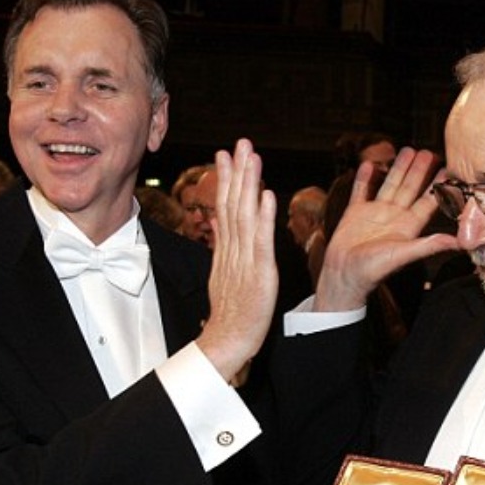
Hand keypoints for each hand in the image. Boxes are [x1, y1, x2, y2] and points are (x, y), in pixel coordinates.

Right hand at [196, 138, 278, 383]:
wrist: (227, 341)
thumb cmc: (230, 315)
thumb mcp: (223, 276)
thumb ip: (222, 248)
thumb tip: (217, 223)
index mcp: (225, 251)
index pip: (225, 208)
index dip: (226, 179)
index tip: (225, 154)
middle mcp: (233, 251)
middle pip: (233, 204)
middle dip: (237, 171)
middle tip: (240, 142)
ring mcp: (245, 261)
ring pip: (245, 216)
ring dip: (249, 185)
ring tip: (252, 157)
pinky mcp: (260, 273)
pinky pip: (261, 241)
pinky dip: (264, 217)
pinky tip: (267, 195)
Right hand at [315, 148, 459, 312]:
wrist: (344, 275)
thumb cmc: (373, 270)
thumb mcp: (404, 254)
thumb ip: (430, 245)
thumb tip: (459, 243)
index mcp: (408, 227)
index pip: (427, 202)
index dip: (438, 186)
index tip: (447, 169)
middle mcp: (393, 218)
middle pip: (410, 189)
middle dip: (420, 171)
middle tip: (429, 152)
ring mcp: (374, 214)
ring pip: (389, 186)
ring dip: (398, 169)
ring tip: (407, 150)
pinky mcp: (354, 213)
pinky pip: (361, 191)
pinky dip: (364, 178)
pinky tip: (369, 164)